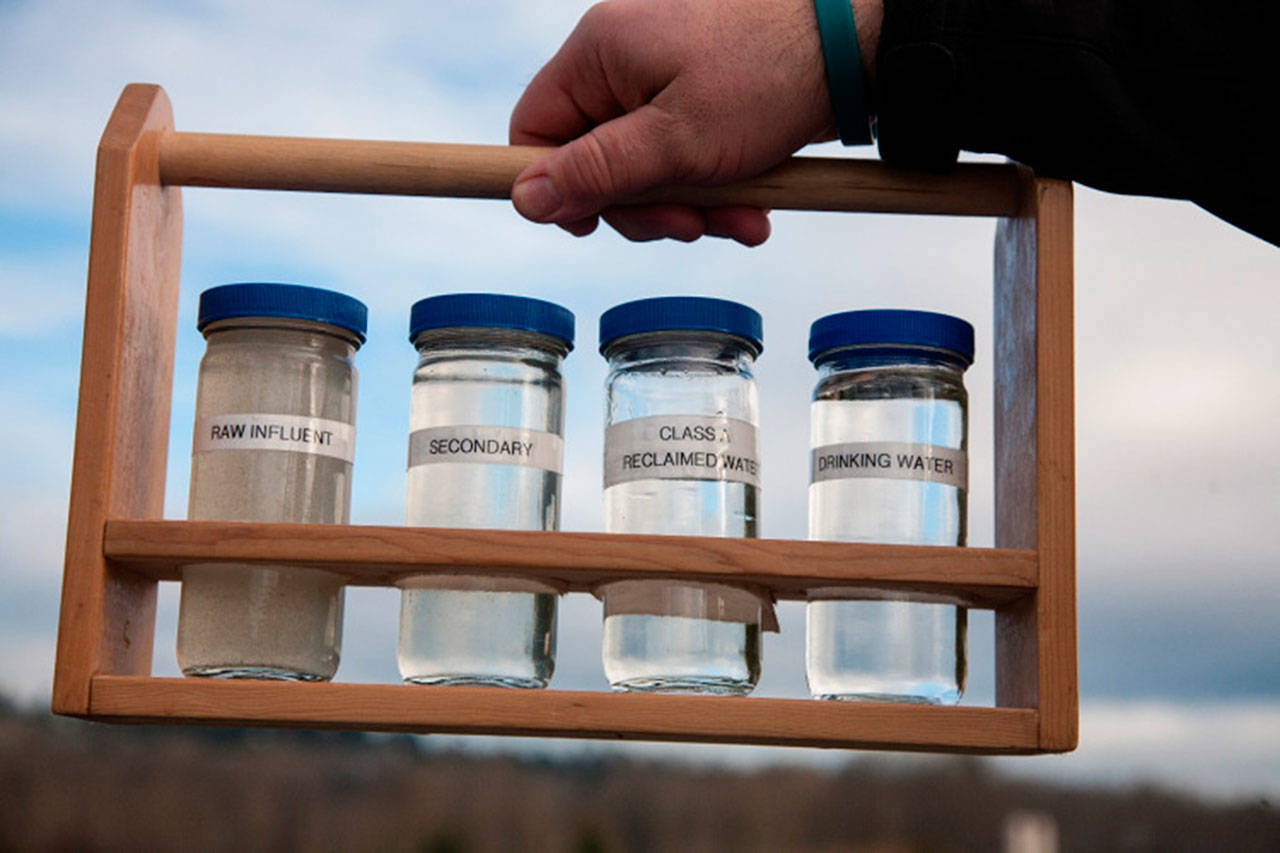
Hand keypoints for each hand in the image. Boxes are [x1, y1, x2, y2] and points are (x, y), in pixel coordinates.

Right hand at [509, 0, 872, 245]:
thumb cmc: (768, 75)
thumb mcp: (675, 141)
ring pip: (648, 168)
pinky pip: (687, 158)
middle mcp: (625, 61)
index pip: (536, 129)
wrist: (856, 45)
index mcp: (599, 55)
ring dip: (692, 207)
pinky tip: (755, 206)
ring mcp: (667, 78)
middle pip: (596, 159)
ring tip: (742, 218)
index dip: (558, 186)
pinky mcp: (705, 97)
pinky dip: (717, 189)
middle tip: (691, 225)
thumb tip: (524, 200)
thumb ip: (596, 173)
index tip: (595, 223)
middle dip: (647, 207)